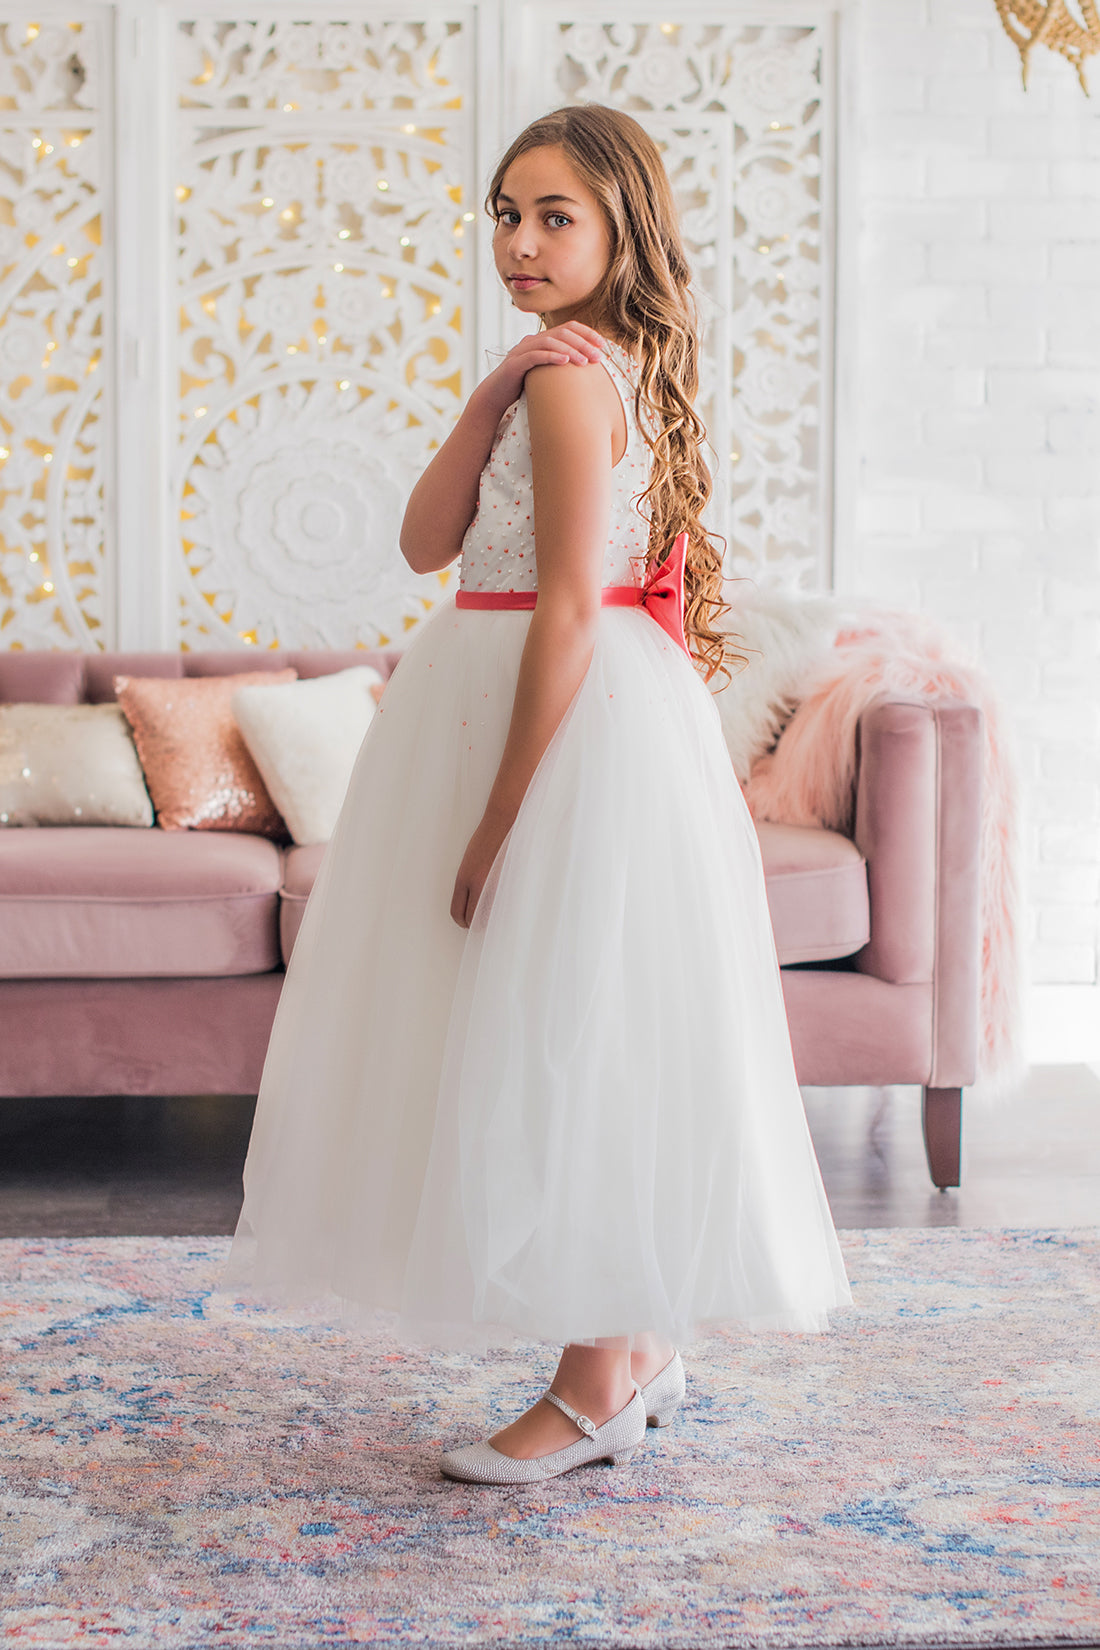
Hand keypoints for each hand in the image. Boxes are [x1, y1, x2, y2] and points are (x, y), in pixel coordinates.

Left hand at [450, 810, 513, 928]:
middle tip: (479, 922)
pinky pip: (504, 906)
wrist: (506, 820)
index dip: (462, 921)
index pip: (457, 912)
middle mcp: (478, 885)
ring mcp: (496, 885)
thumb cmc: (489, 838)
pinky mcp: (511, 883)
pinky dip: (503, 909)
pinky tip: (504, 904)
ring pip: (489, 917)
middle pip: (471, 919)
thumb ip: (470, 881)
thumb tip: (473, 902)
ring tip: (492, 915)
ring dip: (489, 919)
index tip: (466, 921)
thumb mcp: (470, 860)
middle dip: (474, 924)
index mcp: (464, 878)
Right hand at [483, 322, 606, 414]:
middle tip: (599, 356)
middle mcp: (532, 341)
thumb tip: (586, 369)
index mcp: (541, 340)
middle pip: (562, 333)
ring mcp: (522, 350)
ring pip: (550, 342)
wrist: (495, 396)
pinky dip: (551, 356)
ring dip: (571, 350)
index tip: (603, 345)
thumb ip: (560, 367)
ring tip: (585, 361)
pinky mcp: (515, 363)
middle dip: (583, 343)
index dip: (587, 333)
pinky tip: (565, 361)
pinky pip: (535, 355)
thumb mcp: (545, 373)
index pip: (568, 328)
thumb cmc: (522, 386)